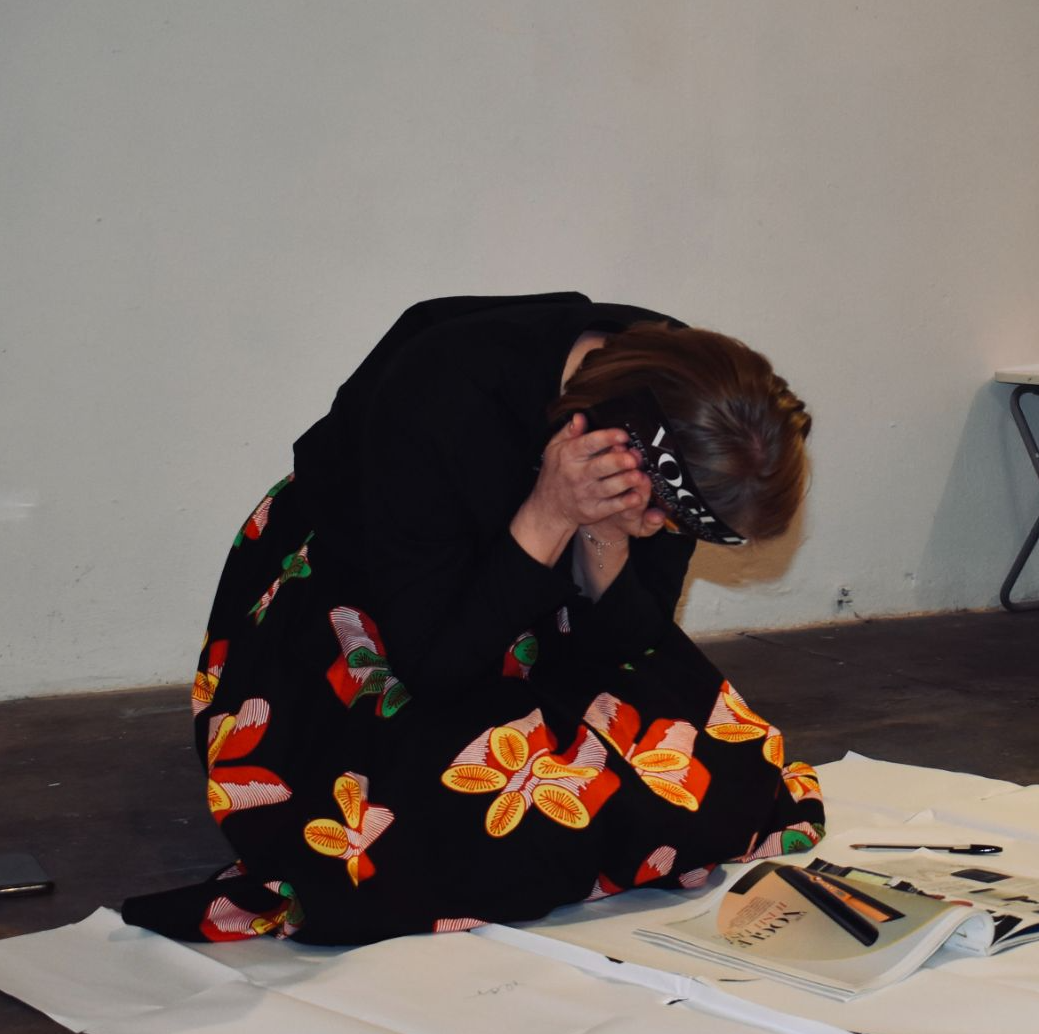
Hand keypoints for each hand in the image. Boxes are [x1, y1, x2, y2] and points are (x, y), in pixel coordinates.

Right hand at [509, 414, 654, 565]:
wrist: (549, 507)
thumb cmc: (556, 474)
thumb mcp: (554, 448)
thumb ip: (569, 431)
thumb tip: (580, 417)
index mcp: (569, 455)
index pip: (588, 444)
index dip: (607, 438)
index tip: (622, 435)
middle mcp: (577, 474)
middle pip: (600, 467)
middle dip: (618, 462)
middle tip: (633, 458)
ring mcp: (586, 494)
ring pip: (609, 487)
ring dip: (625, 481)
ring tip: (638, 475)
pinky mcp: (593, 510)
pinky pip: (612, 507)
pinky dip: (625, 502)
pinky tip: (636, 496)